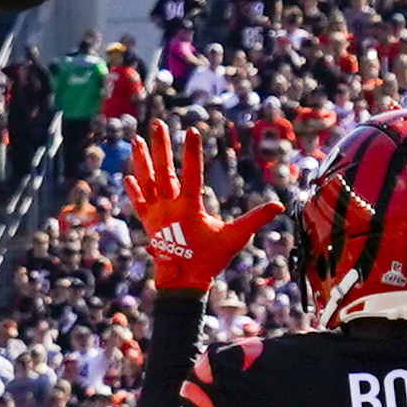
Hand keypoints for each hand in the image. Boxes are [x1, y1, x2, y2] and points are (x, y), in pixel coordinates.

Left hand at [127, 123, 280, 293]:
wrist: (182, 283)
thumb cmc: (209, 260)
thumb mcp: (234, 238)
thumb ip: (255, 219)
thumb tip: (279, 206)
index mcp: (190, 209)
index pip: (191, 174)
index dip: (192, 152)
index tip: (191, 130)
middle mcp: (169, 208)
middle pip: (163, 171)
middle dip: (160, 146)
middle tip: (156, 123)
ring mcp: (155, 215)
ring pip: (146, 182)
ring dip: (141, 160)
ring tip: (135, 139)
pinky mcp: (148, 224)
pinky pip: (138, 203)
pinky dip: (133, 190)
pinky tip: (128, 176)